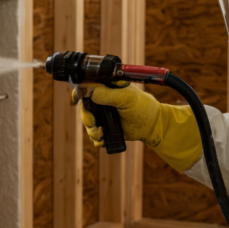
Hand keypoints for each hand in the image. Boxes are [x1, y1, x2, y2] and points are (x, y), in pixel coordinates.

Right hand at [75, 83, 202, 171]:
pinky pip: (94, 134)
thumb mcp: (126, 97)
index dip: (79, 93)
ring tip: (100, 134)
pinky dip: (96, 139)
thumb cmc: (142, 107)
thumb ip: (107, 94)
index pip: (87, 87)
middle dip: (86, 117)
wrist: (152, 126)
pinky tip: (102, 140)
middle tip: (93, 123)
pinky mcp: (106, 128)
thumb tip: (89, 91)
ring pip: (88, 123)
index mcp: (107, 88)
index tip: (76, 100)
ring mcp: (104, 115)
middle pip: (84, 108)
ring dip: (91, 130)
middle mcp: (103, 100)